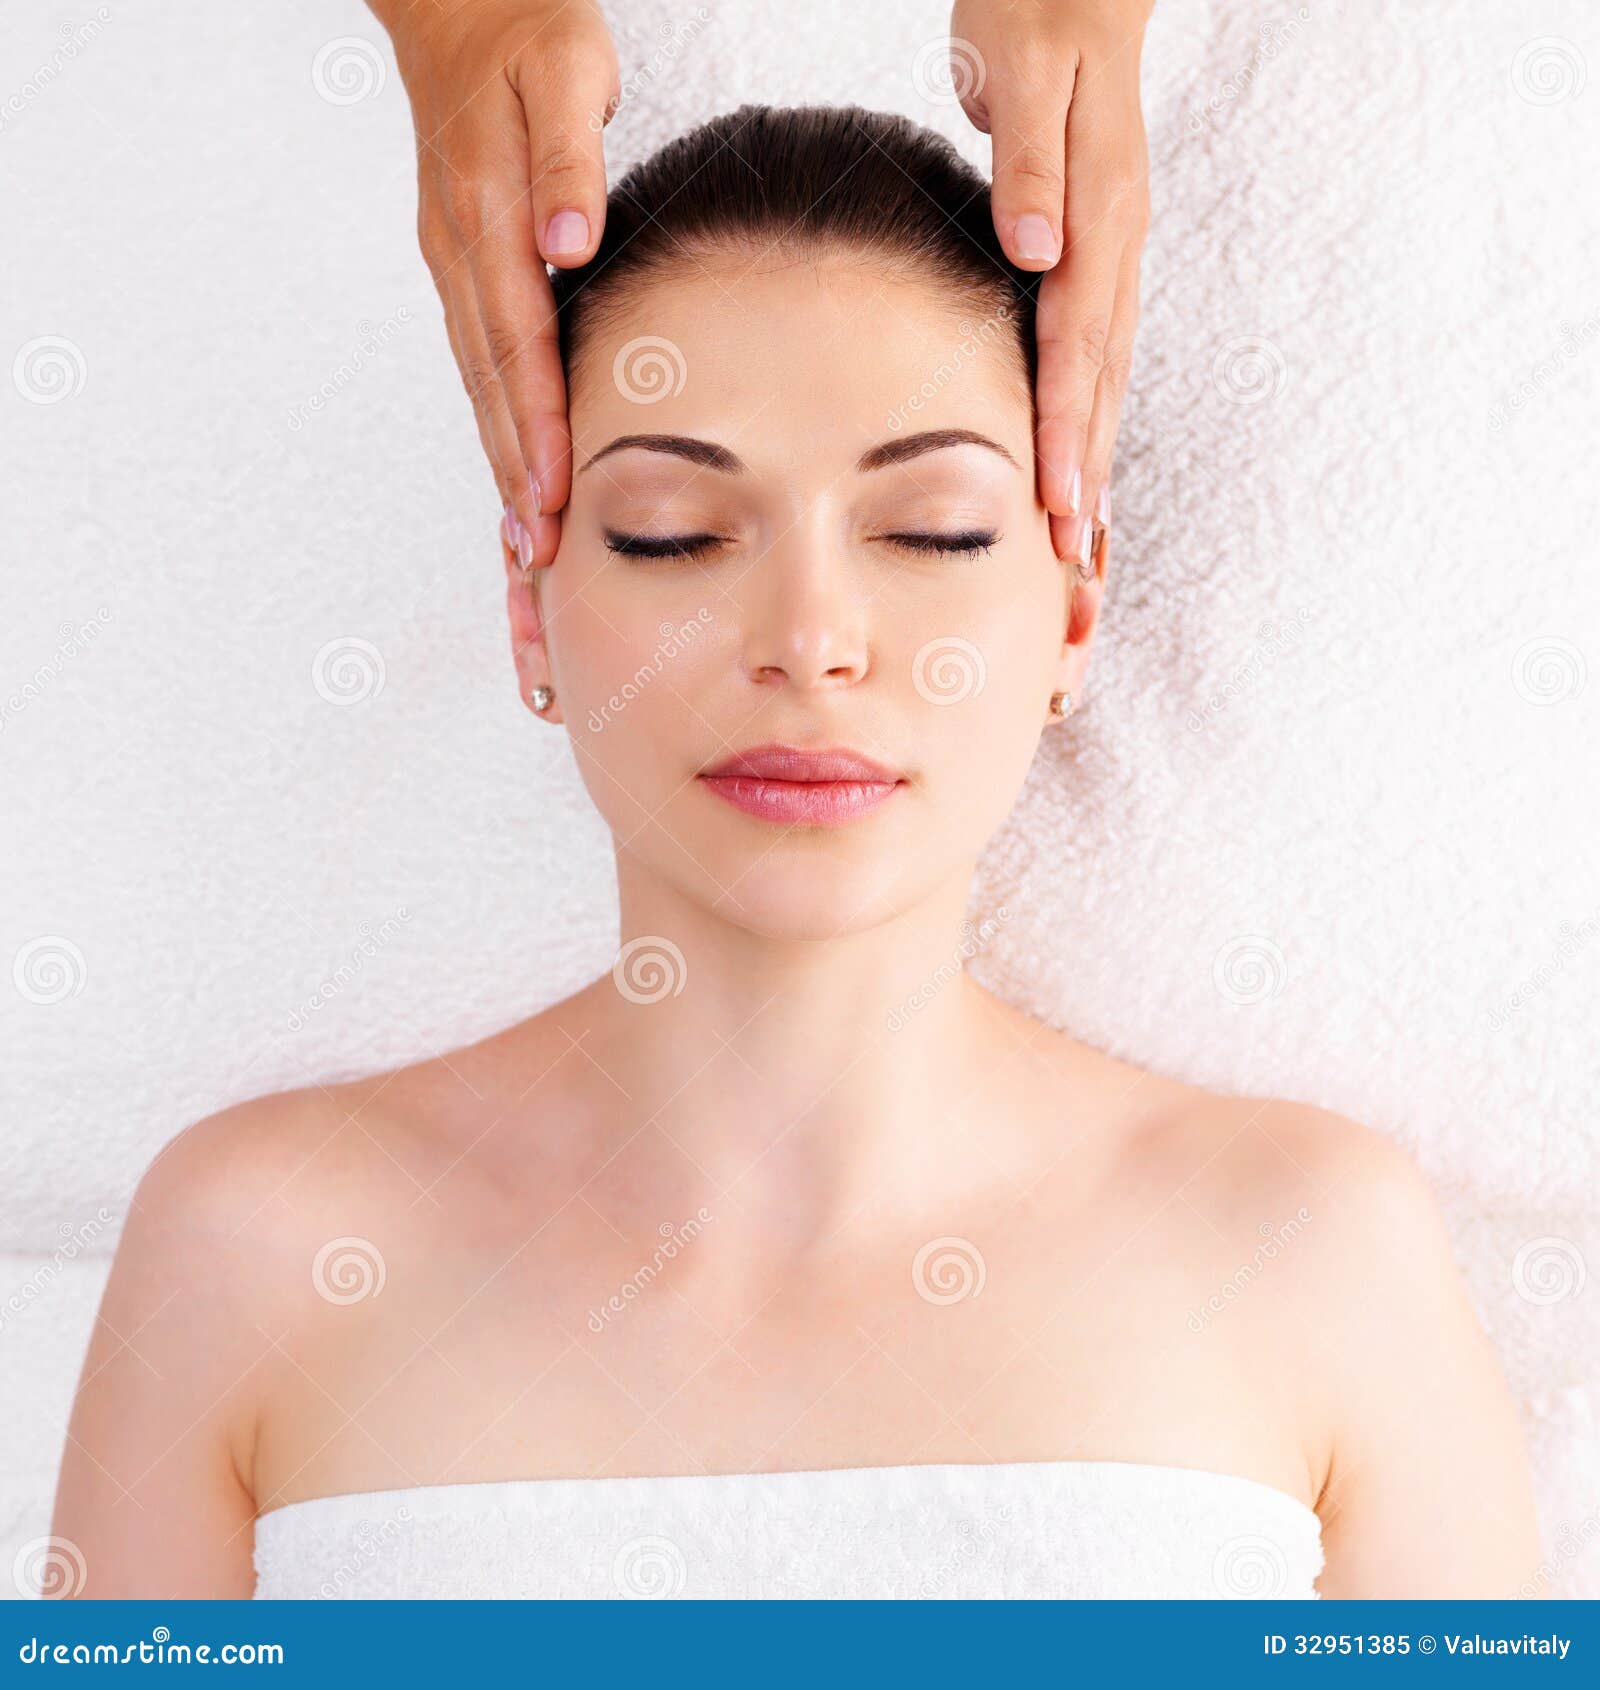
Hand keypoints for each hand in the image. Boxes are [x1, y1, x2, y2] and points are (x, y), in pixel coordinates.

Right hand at [369, 0, 619, 564]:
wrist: (456, 2)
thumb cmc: (527, 30)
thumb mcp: (565, 69)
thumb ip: (566, 156)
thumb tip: (565, 241)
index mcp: (489, 212)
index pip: (517, 339)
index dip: (536, 421)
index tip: (552, 491)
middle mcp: (461, 250)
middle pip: (490, 380)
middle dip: (514, 469)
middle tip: (535, 553)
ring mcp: (453, 261)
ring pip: (477, 379)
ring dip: (500, 458)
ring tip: (522, 536)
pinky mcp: (458, 264)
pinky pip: (475, 358)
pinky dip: (493, 420)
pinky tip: (511, 466)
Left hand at [951, 0, 1152, 576]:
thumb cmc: (1038, 11)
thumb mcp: (1023, 68)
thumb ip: (1032, 163)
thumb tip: (1036, 247)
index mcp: (1097, 214)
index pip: (1077, 344)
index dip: (1064, 429)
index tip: (1055, 504)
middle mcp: (1115, 245)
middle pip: (1100, 381)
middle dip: (1086, 473)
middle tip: (1074, 560)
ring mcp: (1115, 252)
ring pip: (1107, 376)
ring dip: (1094, 457)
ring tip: (1085, 539)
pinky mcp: (1101, 254)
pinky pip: (1100, 353)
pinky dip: (1091, 415)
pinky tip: (1081, 459)